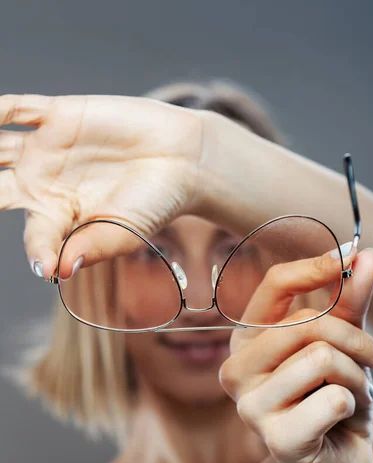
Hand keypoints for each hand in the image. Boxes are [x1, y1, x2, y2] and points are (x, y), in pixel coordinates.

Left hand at [0, 94, 202, 278]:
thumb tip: (59, 270)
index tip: (47, 265)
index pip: (35, 237)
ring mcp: (47, 149)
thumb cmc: (154, 203)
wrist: (182, 159)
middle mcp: (44, 183)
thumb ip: (92, 248)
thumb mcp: (125, 233)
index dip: (39, 252)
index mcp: (58, 218)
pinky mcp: (59, 115)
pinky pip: (17, 109)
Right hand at [219, 248, 372, 462]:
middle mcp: (237, 369)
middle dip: (355, 339)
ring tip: (355, 396)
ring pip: (322, 358)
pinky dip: (355, 406)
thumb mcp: (342, 345)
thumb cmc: (332, 399)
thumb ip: (348, 301)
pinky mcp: (276, 438)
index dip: (317, 266)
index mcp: (247, 340)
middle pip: (306, 323)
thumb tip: (366, 254)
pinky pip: (334, 398)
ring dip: (358, 377)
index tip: (353, 256)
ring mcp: (250, 405)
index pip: (275, 284)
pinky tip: (345, 422)